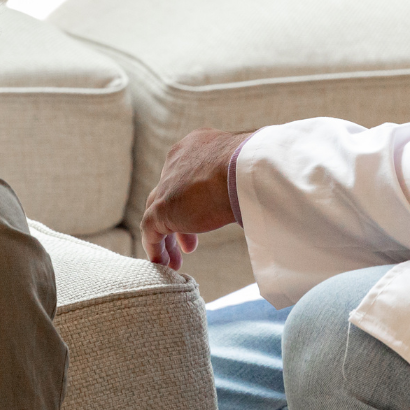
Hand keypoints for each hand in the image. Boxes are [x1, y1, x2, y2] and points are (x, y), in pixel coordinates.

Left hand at [141, 128, 251, 268]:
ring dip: (167, 238)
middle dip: (180, 221)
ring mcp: (167, 183)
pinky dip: (156, 247)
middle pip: (171, 193)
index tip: (206, 219)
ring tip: (175, 262)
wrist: (246, 168)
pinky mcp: (162, 207)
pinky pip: (151, 230)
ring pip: (158, 211)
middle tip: (190, 246)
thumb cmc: (256, 166)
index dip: (194, 200)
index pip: (188, 174)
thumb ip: (242, 180)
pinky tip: (164, 264)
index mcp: (199, 145)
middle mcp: (179, 160)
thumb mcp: (247, 169)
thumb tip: (258, 194)